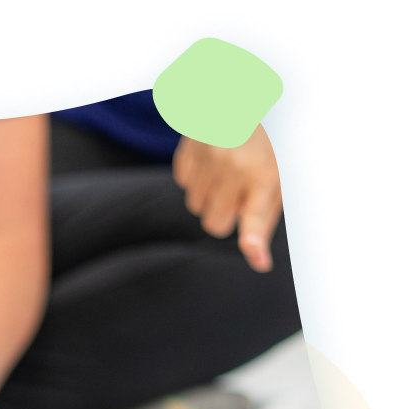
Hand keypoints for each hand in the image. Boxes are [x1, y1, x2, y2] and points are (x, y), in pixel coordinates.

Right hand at [172, 124, 282, 272]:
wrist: (250, 90)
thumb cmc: (270, 143)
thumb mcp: (280, 178)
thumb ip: (265, 221)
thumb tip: (259, 263)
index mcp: (265, 175)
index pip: (256, 216)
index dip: (254, 240)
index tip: (258, 257)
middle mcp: (235, 167)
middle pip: (214, 224)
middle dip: (225, 214)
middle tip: (240, 192)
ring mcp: (208, 156)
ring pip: (195, 205)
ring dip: (209, 194)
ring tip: (228, 168)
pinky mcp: (189, 146)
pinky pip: (183, 182)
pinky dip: (197, 176)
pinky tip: (214, 157)